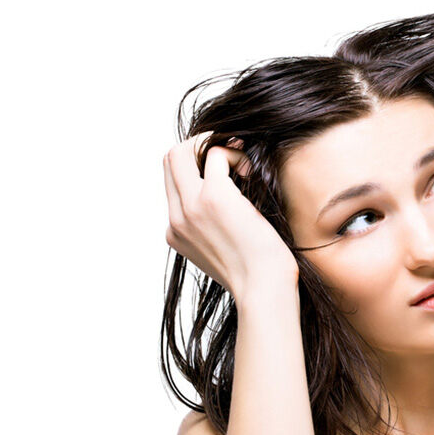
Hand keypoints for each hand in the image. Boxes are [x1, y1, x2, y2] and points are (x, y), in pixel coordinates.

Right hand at [163, 132, 297, 301]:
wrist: (264, 288)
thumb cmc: (257, 272)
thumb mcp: (225, 250)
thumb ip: (215, 227)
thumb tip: (232, 199)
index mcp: (176, 232)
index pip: (171, 182)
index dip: (196, 166)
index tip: (226, 170)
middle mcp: (177, 218)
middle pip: (169, 159)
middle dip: (199, 147)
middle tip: (230, 154)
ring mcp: (191, 207)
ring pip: (183, 151)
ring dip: (214, 145)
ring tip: (241, 164)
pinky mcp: (213, 197)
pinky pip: (216, 154)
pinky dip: (236, 155)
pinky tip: (252, 173)